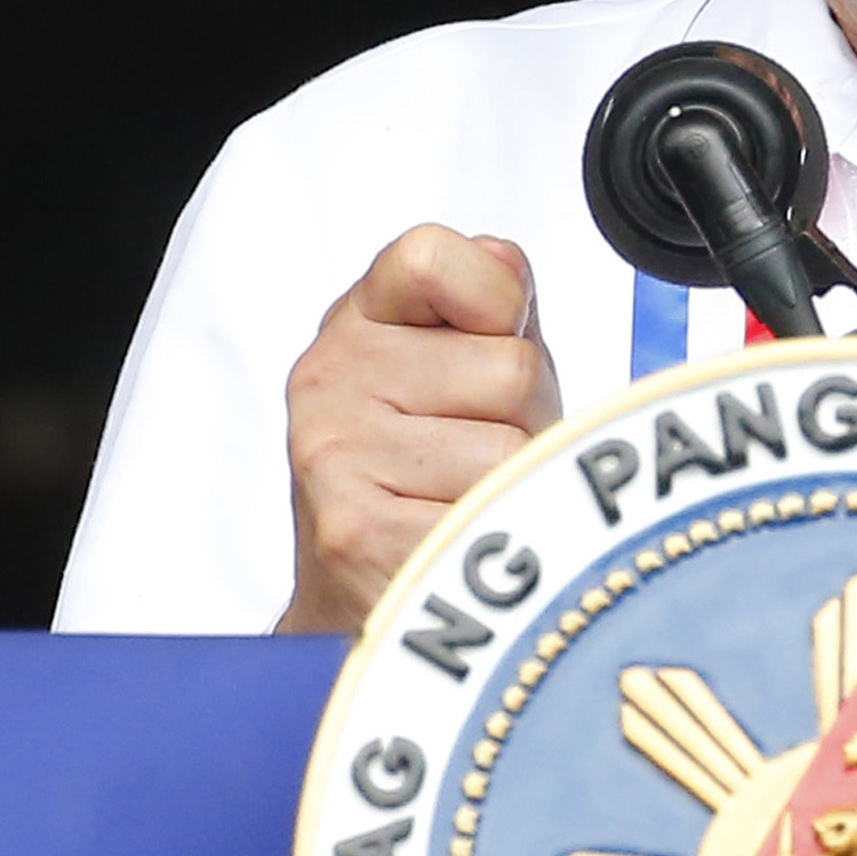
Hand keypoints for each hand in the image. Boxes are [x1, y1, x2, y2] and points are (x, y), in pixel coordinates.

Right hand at [276, 226, 559, 633]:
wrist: (361, 598)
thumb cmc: (430, 477)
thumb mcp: (460, 369)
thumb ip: (493, 305)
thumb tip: (507, 264)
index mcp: (358, 321)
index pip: (432, 257)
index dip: (497, 303)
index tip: (489, 342)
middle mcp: (329, 377)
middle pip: (512, 368)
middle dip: (527, 418)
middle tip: (483, 454)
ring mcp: (336, 453)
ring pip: (512, 451)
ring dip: (519, 486)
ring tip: (472, 502)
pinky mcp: (355, 532)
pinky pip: (491, 518)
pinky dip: (499, 540)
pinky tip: (458, 545)